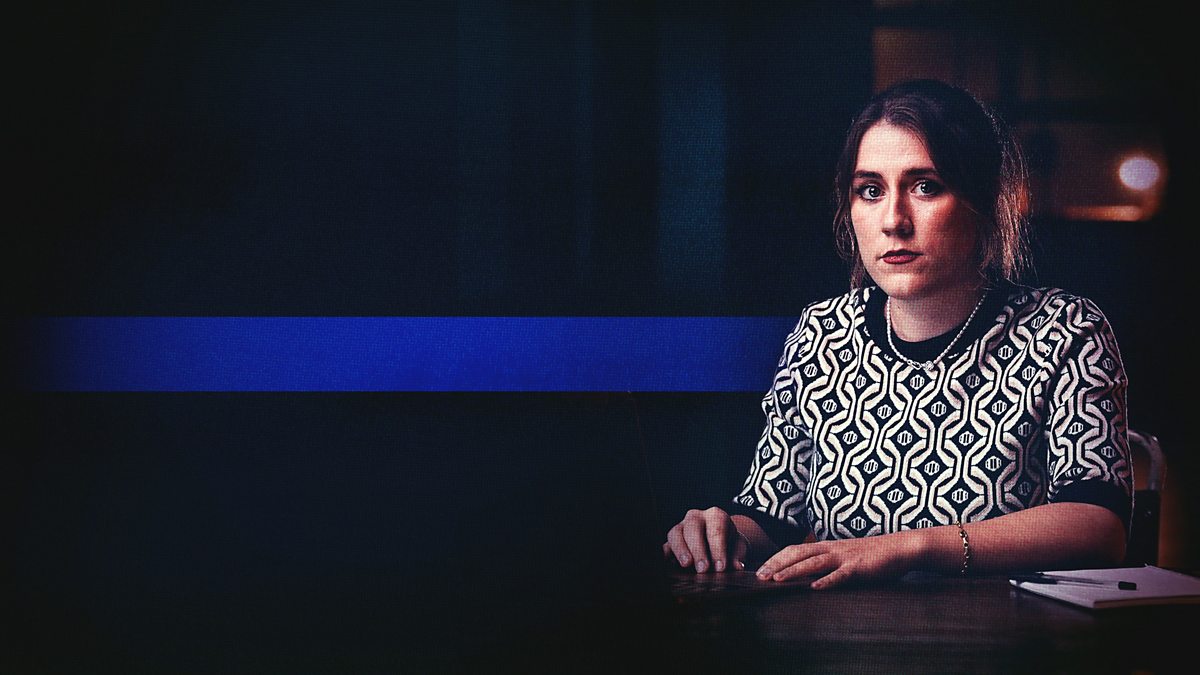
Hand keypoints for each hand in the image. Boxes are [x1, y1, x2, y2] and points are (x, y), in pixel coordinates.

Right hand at [663, 507, 748, 572]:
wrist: (722, 540)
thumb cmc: (730, 543)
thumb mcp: (738, 547)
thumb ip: (738, 555)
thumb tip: (737, 566)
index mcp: (716, 516)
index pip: (716, 530)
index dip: (718, 549)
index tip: (720, 567)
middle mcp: (696, 517)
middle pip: (693, 528)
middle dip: (698, 549)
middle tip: (703, 569)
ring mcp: (681, 527)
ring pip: (675, 533)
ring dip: (680, 549)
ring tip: (686, 565)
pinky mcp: (671, 540)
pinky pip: (665, 544)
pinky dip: (665, 554)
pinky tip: (667, 563)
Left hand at [755, 531, 920, 589]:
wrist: (899, 548)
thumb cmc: (869, 555)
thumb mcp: (842, 557)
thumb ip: (825, 563)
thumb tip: (805, 576)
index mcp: (825, 546)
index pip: (794, 549)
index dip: (776, 558)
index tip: (760, 570)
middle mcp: (831, 549)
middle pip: (798, 554)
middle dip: (777, 565)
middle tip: (759, 577)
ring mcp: (845, 557)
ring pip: (814, 563)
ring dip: (794, 571)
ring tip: (778, 580)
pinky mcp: (859, 567)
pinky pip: (841, 575)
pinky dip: (828, 581)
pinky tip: (815, 588)